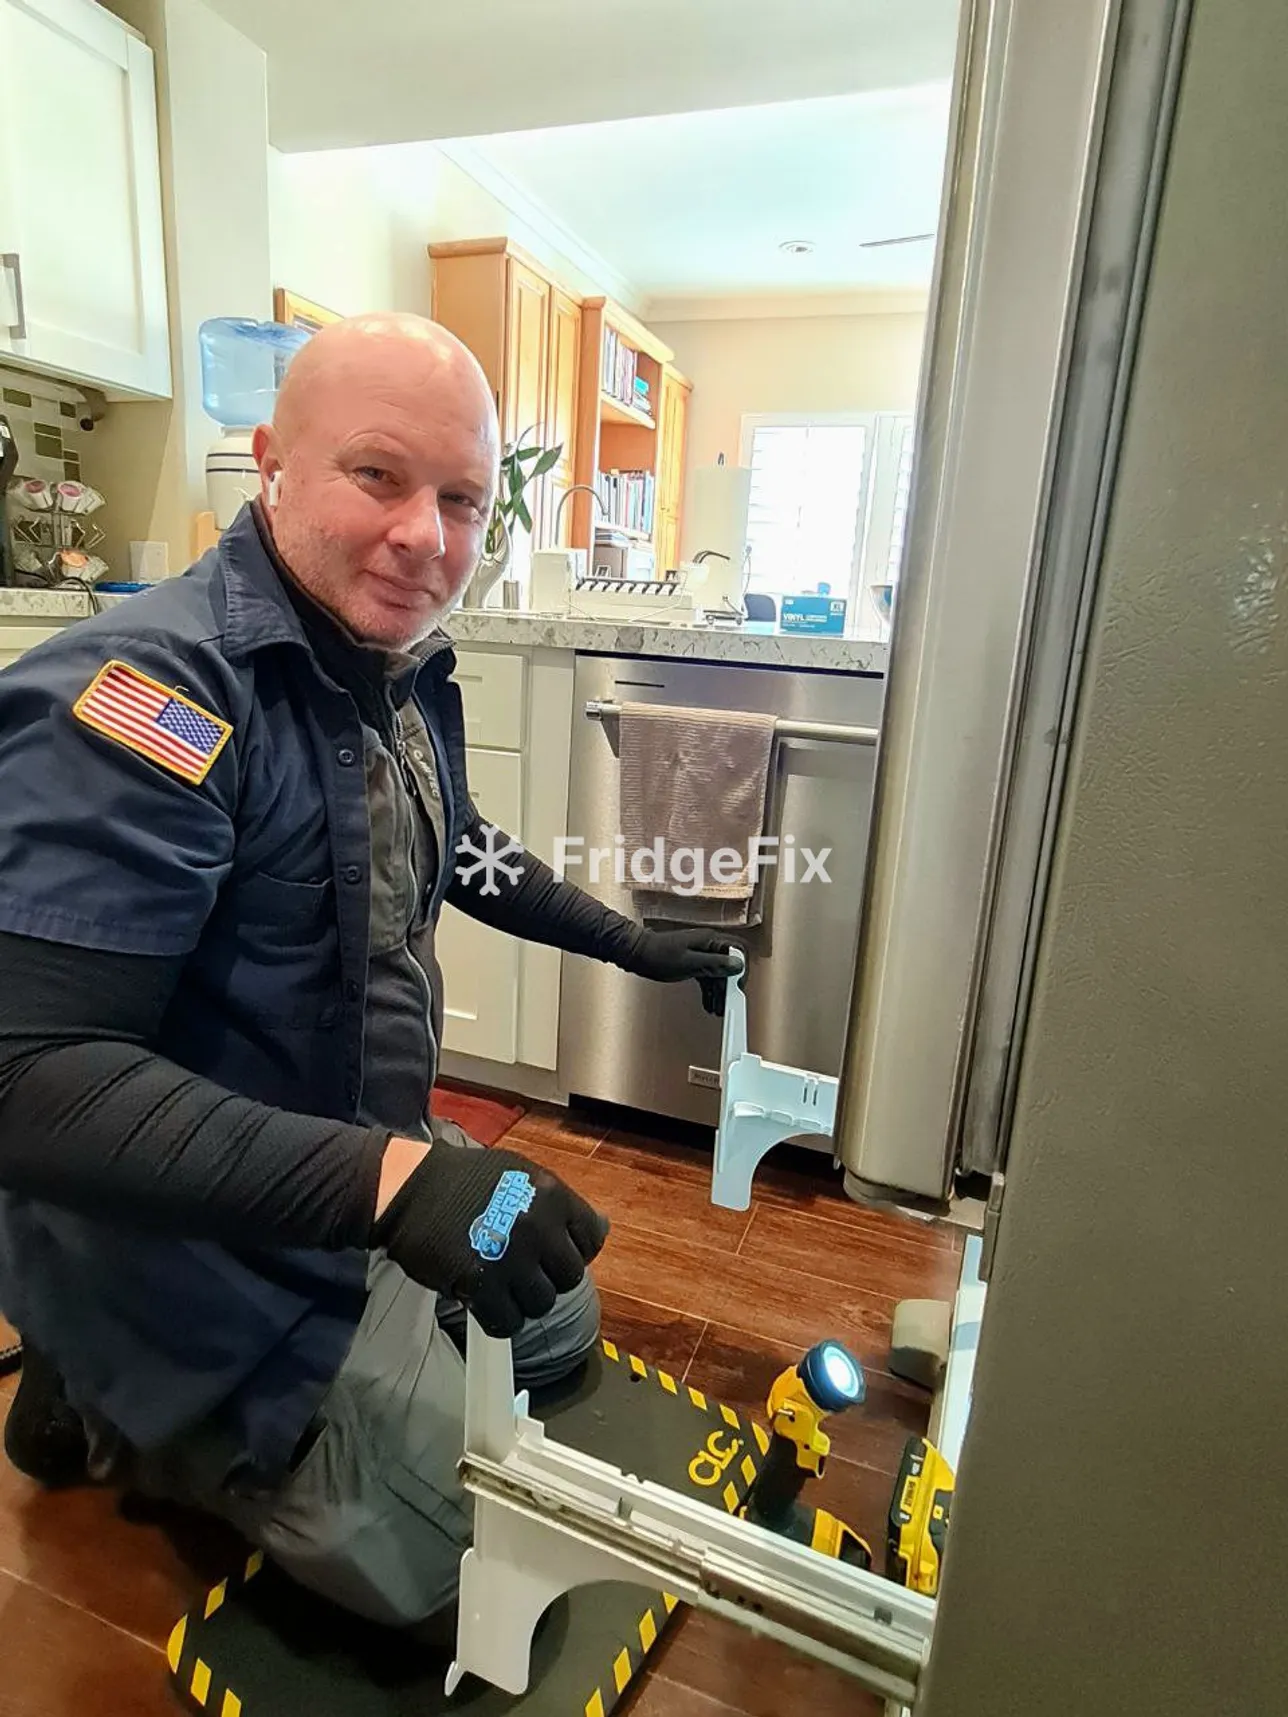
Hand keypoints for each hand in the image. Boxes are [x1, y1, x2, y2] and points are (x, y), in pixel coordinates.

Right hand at [372, 1140, 608, 1337]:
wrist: (410, 1188)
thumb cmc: (464, 1180)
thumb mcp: (521, 1175)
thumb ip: (559, 1205)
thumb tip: (601, 1230)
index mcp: (553, 1194)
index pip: (592, 1240)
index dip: (572, 1252)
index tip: (550, 1254)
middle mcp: (540, 1226)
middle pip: (569, 1278)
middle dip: (547, 1278)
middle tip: (520, 1271)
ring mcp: (512, 1258)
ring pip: (541, 1304)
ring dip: (521, 1300)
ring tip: (498, 1283)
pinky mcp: (483, 1285)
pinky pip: (508, 1322)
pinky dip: (497, 1319)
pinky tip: (483, 1301)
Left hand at [625, 928, 743, 1015]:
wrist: (636, 953)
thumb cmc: (657, 954)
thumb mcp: (689, 962)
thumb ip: (715, 963)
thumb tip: (737, 964)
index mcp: (710, 940)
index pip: (738, 951)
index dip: (741, 970)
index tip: (737, 988)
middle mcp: (708, 945)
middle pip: (729, 965)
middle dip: (729, 986)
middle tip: (727, 1004)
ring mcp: (701, 954)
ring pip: (718, 974)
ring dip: (719, 992)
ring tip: (718, 1010)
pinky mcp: (693, 962)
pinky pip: (707, 977)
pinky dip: (709, 991)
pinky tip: (709, 1003)